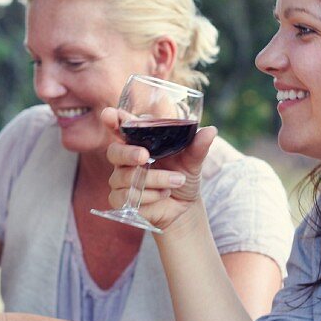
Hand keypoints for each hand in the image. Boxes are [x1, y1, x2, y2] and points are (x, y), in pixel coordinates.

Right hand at [102, 106, 215, 232]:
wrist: (184, 206)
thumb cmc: (183, 176)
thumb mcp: (193, 161)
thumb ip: (198, 146)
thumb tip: (211, 131)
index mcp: (138, 142)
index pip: (119, 127)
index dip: (111, 120)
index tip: (109, 114)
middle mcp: (125, 159)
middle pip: (114, 152)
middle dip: (129, 153)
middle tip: (145, 156)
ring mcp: (120, 180)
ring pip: (127, 177)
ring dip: (156, 179)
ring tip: (177, 180)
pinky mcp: (120, 200)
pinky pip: (128, 197)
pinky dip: (150, 196)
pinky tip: (164, 194)